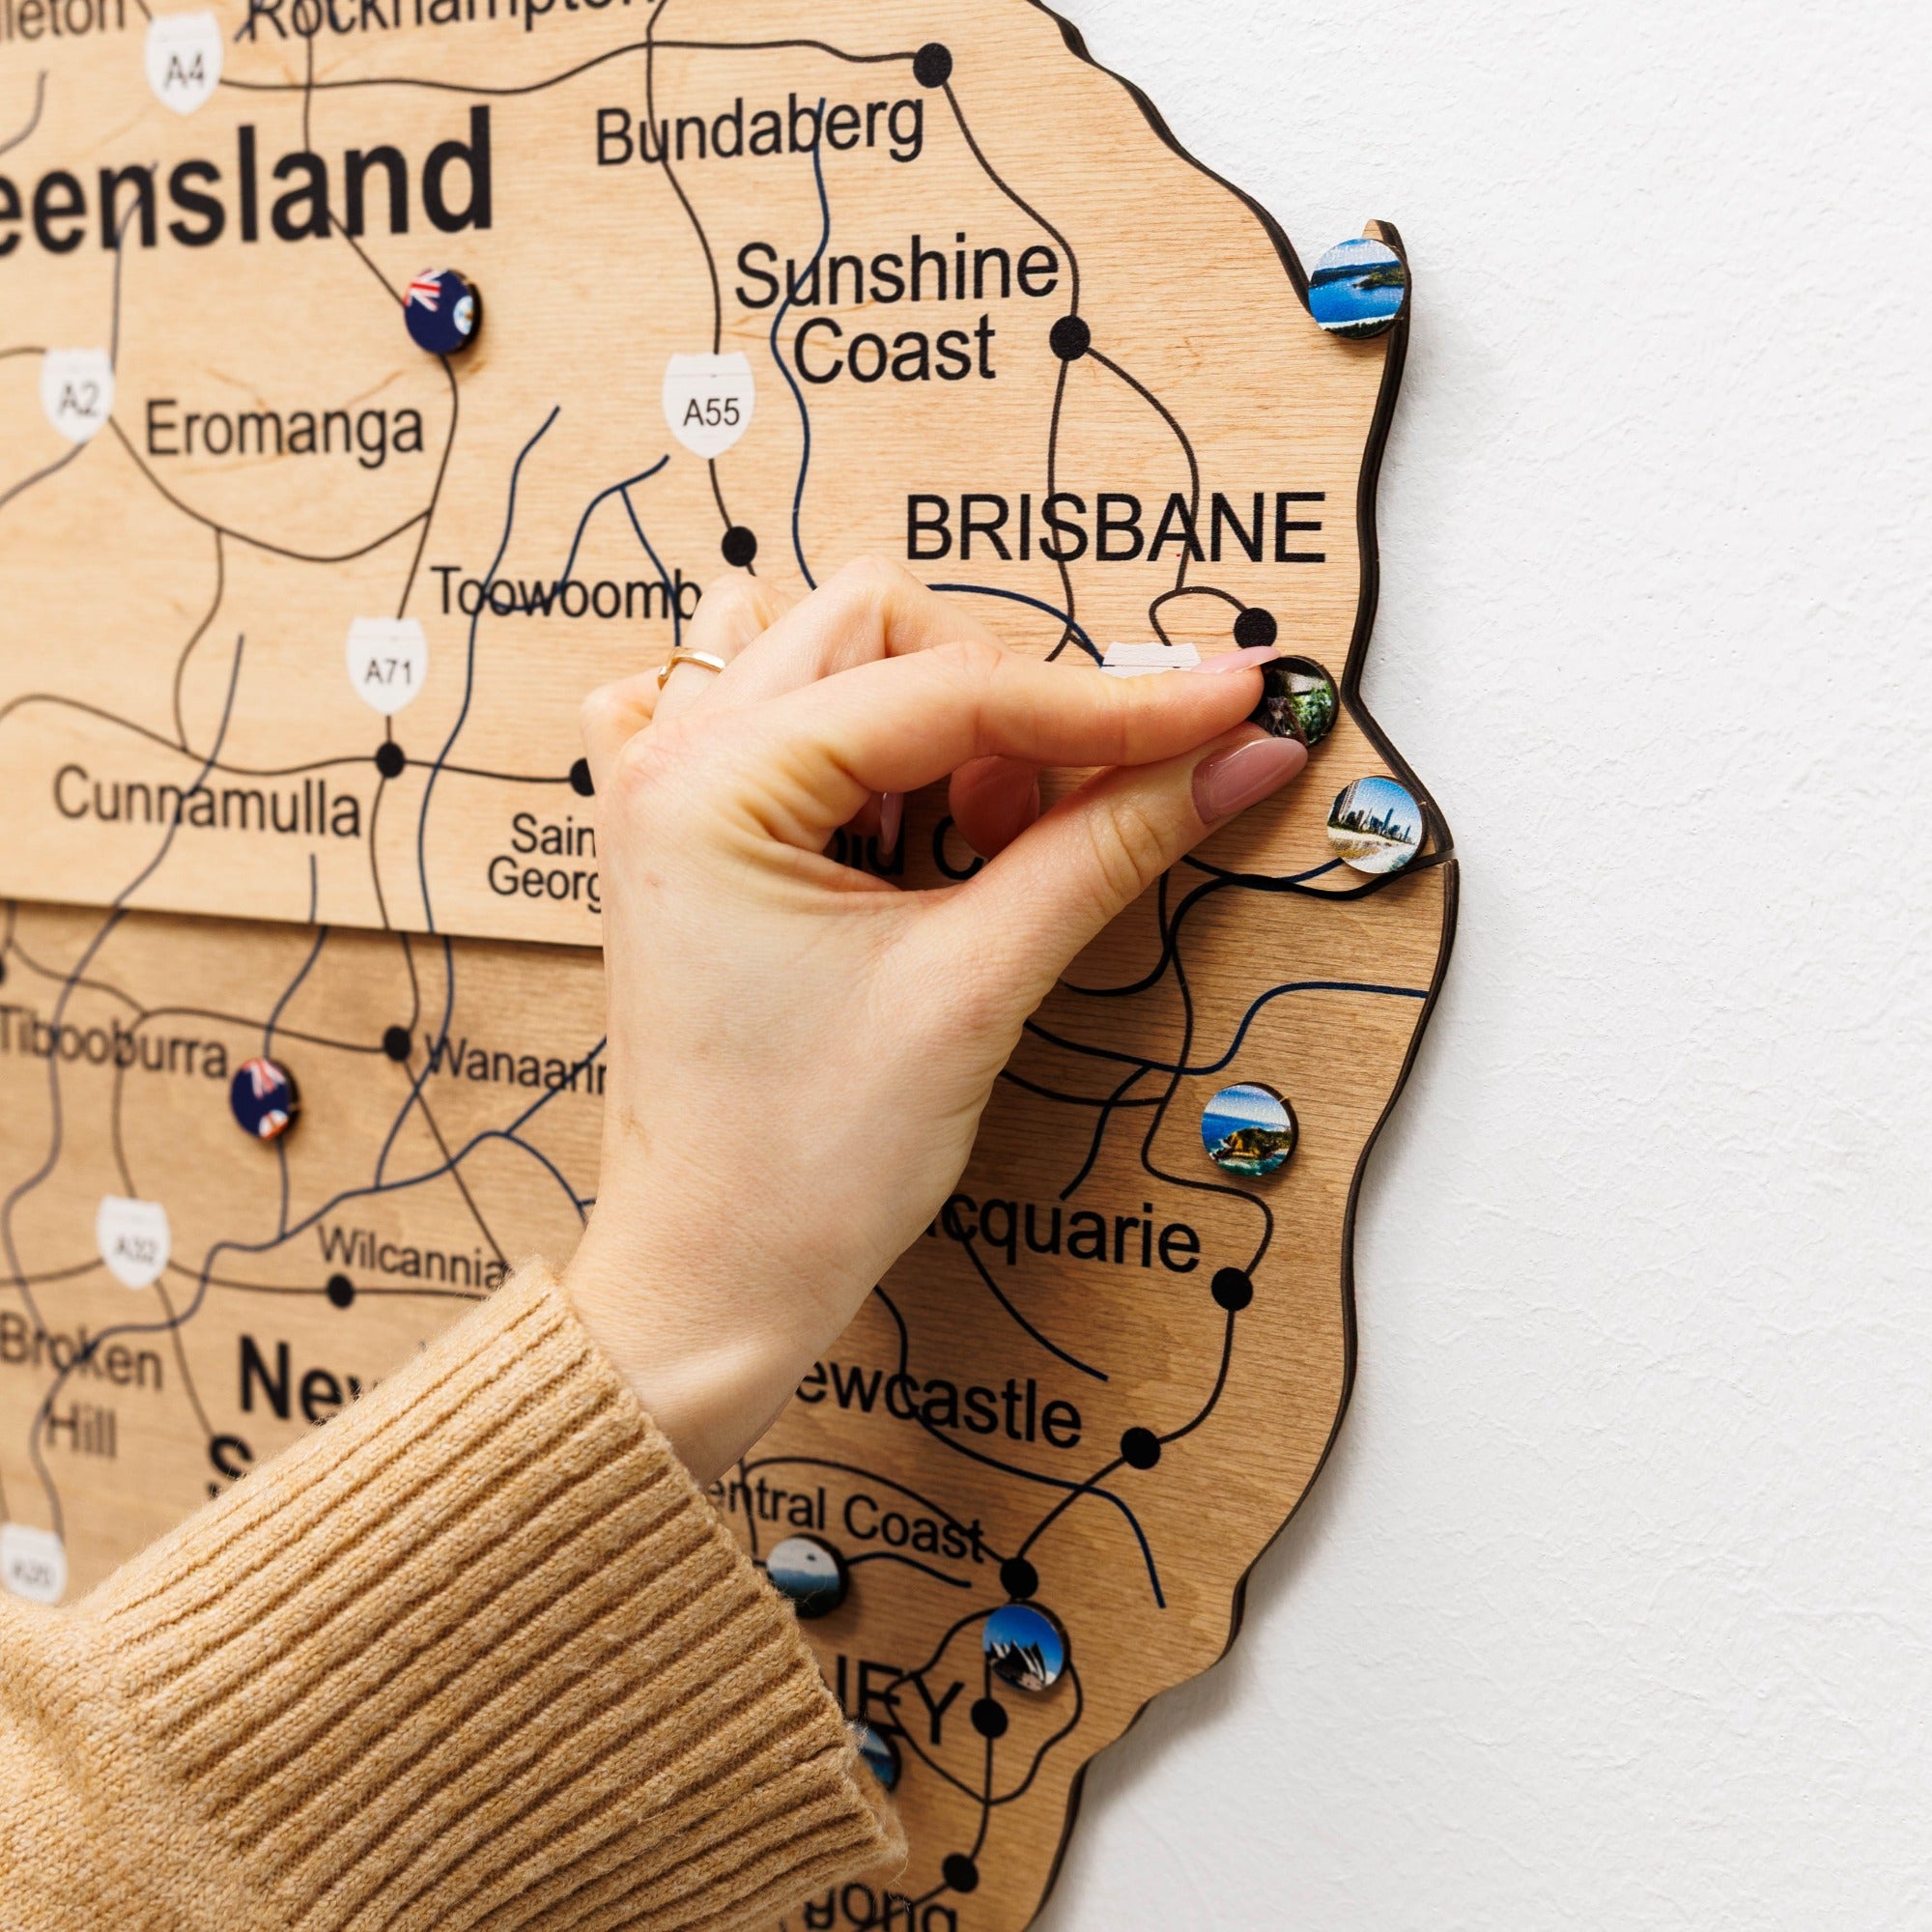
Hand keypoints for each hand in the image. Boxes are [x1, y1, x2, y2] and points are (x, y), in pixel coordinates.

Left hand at [563, 559, 1306, 1484]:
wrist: (712, 1280)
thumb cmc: (801, 1169)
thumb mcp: (974, 990)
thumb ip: (1107, 847)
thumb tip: (1231, 756)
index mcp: (707, 783)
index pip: (950, 684)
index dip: (1109, 699)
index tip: (1225, 704)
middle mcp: (668, 757)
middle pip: (883, 627)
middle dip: (1002, 707)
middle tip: (1045, 828)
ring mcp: (667, 790)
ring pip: (840, 662)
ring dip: (935, 728)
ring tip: (964, 852)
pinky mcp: (693, 836)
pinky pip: (785, 726)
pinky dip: (864, 755)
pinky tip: (891, 833)